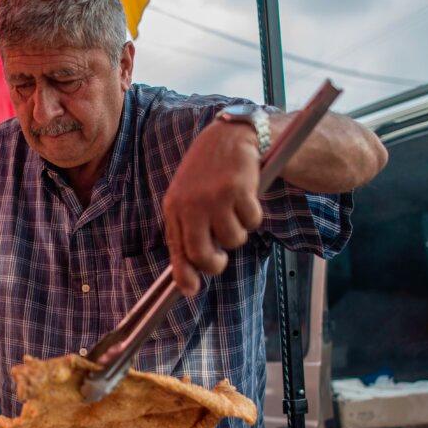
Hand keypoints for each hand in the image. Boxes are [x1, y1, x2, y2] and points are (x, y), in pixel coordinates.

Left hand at [162, 121, 263, 292]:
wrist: (228, 137)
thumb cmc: (207, 174)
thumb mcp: (187, 198)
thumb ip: (187, 230)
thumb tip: (188, 277)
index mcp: (174, 207)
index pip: (177, 249)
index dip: (184, 274)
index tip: (192, 290)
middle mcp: (191, 204)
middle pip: (203, 254)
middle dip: (215, 264)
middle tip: (222, 259)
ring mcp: (214, 197)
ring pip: (233, 240)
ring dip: (238, 232)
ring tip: (233, 211)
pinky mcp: (238, 190)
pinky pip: (252, 221)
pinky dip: (253, 215)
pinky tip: (246, 196)